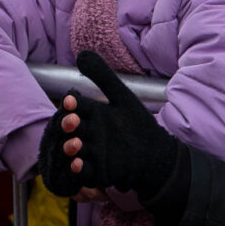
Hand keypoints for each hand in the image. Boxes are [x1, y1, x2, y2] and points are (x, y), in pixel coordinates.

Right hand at [40, 50, 177, 202]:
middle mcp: (87, 132)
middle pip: (71, 128)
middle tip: (72, 121)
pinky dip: (78, 169)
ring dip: (70, 147)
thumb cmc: (137, 124)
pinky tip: (79, 163)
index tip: (70, 100)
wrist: (156, 154)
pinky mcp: (97, 171)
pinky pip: (83, 171)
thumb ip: (102, 76)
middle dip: (68, 125)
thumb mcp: (121, 97)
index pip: (76, 107)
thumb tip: (81, 53)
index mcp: (92, 113)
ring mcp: (90, 152)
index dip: (72, 104)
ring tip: (75, 143)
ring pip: (73, 150)